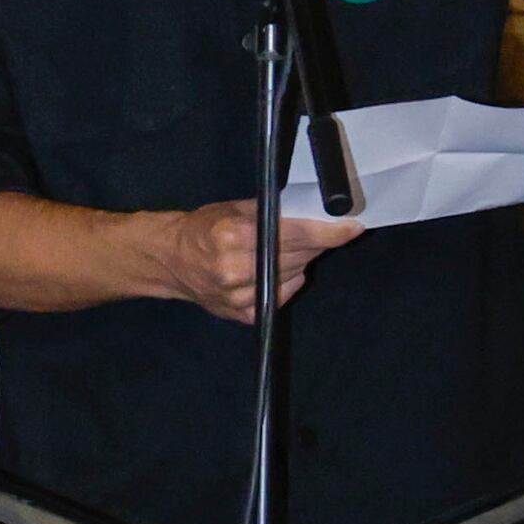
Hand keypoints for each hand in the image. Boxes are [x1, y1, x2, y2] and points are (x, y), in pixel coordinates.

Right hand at [165, 202, 358, 323]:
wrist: (170, 260)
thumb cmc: (203, 228)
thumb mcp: (233, 209)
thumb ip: (270, 212)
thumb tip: (314, 213)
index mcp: (233, 236)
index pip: (294, 235)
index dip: (327, 233)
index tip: (352, 228)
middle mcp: (236, 268)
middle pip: (299, 256)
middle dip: (315, 243)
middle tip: (319, 233)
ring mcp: (240, 296)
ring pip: (295, 276)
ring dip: (299, 261)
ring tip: (282, 250)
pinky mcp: (244, 314)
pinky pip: (283, 294)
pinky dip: (286, 281)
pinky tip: (271, 271)